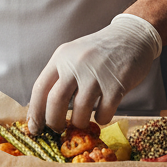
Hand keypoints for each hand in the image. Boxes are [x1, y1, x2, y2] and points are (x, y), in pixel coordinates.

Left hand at [28, 14, 161, 132]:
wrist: (131, 37)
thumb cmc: (100, 51)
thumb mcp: (74, 55)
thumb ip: (60, 76)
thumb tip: (43, 111)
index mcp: (61, 57)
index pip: (40, 88)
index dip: (35, 112)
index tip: (35, 129)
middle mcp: (76, 64)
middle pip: (55, 102)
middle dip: (54, 122)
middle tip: (58, 129)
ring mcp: (96, 74)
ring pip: (79, 112)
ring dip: (79, 123)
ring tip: (83, 120)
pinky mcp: (116, 85)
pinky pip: (103, 114)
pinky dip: (101, 118)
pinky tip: (103, 112)